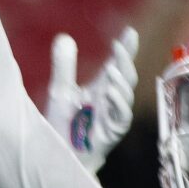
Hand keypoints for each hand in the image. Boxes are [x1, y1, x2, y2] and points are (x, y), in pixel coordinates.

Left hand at [47, 26, 139, 175]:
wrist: (57, 154)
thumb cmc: (63, 125)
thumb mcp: (60, 91)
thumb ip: (64, 67)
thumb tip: (64, 37)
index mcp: (101, 88)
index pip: (117, 64)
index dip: (125, 50)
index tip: (130, 33)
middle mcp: (111, 100)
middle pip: (125, 75)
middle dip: (126, 60)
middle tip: (121, 44)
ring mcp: (114, 115)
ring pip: (126, 94)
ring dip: (121, 80)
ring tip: (112, 68)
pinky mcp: (112, 131)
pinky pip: (121, 116)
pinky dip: (117, 103)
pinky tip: (110, 92)